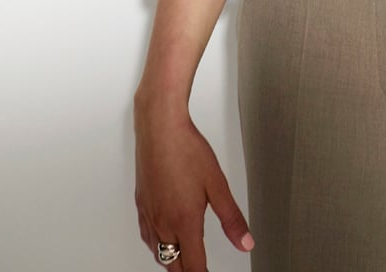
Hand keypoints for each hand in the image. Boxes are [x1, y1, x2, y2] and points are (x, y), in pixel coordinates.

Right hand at [135, 106, 252, 269]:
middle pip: (174, 265)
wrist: (160, 128)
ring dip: (172, 261)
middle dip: (188, 271)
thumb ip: (232, 217)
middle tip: (200, 269)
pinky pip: (147, 237)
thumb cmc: (186, 149)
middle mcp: (163, 222)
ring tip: (185, 261)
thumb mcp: (217, 184)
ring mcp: (149, 214)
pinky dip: (157, 246)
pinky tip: (163, 239)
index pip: (194, 266)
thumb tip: (245, 242)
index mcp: (184, 221)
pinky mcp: (141, 204)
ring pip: (158, 253)